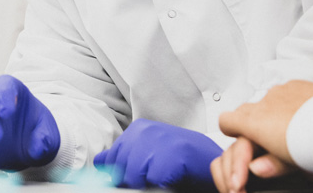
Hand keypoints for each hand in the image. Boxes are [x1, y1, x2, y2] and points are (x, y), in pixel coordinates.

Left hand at [93, 118, 221, 190]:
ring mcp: (159, 142)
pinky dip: (161, 184)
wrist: (213, 159)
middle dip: (134, 179)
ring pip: (134, 175)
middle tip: (155, 177)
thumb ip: (125, 156)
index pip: (113, 157)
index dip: (122, 172)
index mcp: (139, 128)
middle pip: (122, 169)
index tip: (139, 175)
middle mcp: (147, 131)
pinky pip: (153, 180)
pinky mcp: (173, 156)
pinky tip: (172, 177)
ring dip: (147, 182)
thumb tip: (99, 162)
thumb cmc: (181, 159)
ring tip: (163, 177)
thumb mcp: (149, 152)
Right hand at [214, 80, 312, 191]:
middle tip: (265, 138)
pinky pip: (285, 92)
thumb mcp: (291, 164)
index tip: (236, 136)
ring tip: (290, 127)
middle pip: (244, 110)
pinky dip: (290, 102)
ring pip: (266, 100)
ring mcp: (281, 91)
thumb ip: (270, 164)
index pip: (227, 121)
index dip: (230, 129)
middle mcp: (264, 103)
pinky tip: (303, 114)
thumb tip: (256, 168)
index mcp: (255, 123)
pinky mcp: (298, 84)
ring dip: (272, 112)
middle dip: (251, 123)